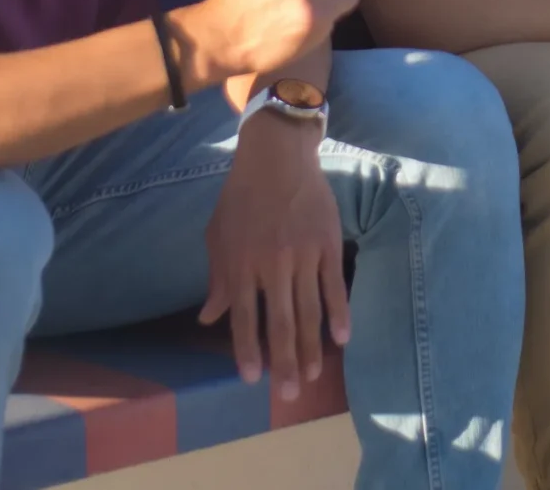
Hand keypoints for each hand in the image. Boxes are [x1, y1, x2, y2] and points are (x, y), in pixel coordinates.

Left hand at [198, 115, 347, 397]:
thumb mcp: (218, 235)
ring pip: (309, 310)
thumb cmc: (241, 196)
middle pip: (281, 323)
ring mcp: (303, 255)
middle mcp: (272, 264)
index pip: (244, 318)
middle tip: (288, 394)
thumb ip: (218, 278)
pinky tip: (342, 338)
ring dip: (312, 347)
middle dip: (284, 362)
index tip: (253, 379)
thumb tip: (208, 317)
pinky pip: (334, 285)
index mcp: (241, 264)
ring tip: (312, 375)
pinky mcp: (328, 243)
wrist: (277, 155)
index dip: (248, 351)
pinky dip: (339, 313)